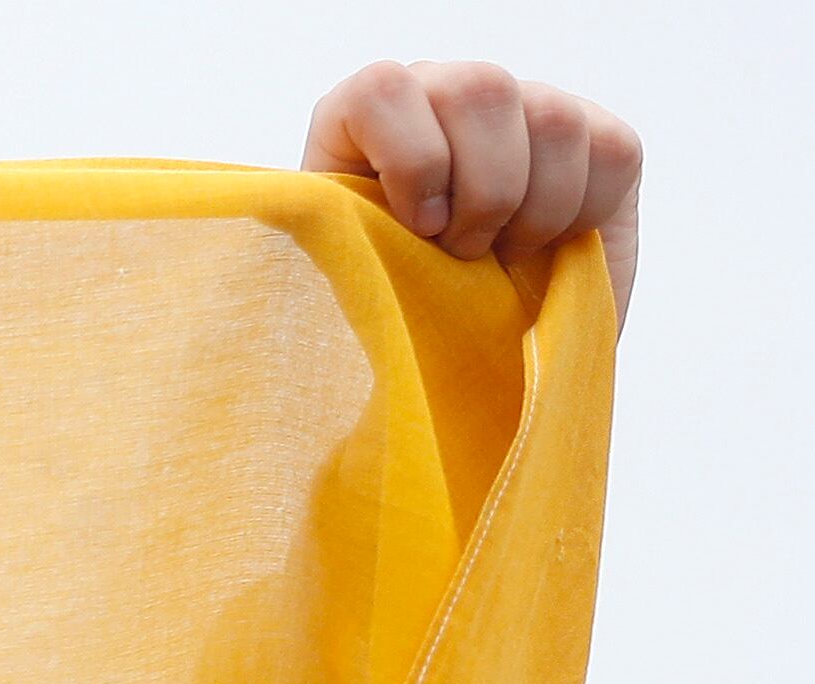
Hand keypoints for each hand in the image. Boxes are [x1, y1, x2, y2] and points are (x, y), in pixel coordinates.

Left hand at [305, 60, 641, 311]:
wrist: (463, 352)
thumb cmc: (389, 315)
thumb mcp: (341, 281)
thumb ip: (330, 243)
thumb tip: (316, 244)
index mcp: (366, 119)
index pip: (383, 88)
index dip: (411, 160)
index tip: (418, 228)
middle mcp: (445, 93)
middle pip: (479, 90)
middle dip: (480, 192)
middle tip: (463, 253)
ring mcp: (524, 107)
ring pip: (552, 118)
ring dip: (532, 210)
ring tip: (501, 256)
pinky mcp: (596, 138)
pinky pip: (610, 151)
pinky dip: (581, 214)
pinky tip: (545, 245)